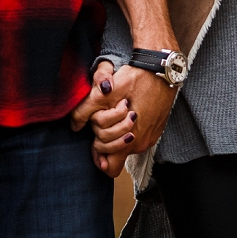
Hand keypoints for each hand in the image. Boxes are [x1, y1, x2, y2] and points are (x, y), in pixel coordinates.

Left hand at [72, 58, 173, 175]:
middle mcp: (141, 144)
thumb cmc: (135, 80)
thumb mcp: (105, 94)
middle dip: (105, 136)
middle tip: (106, 114)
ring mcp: (151, 137)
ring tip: (119, 108)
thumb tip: (74, 127)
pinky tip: (127, 108)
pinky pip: (137, 135)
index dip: (98, 156)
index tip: (93, 140)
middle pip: (114, 153)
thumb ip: (85, 112)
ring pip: (125, 143)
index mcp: (129, 141)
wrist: (162, 69)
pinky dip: (128, 126)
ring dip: (117, 130)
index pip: (110, 168)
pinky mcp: (155, 129)